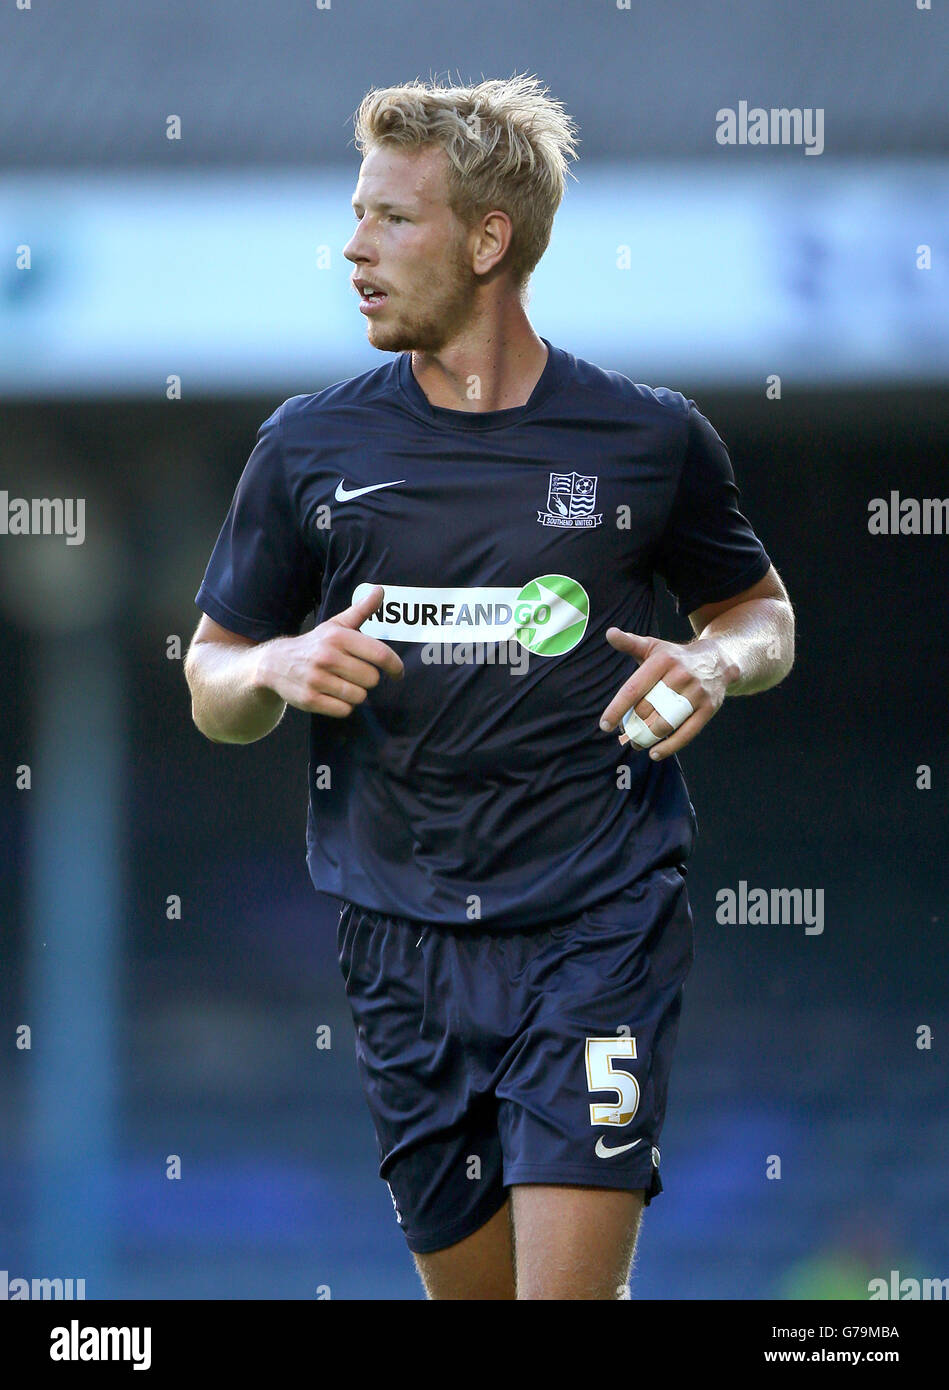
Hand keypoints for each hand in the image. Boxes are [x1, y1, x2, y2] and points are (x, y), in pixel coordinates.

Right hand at [255, 584, 403, 716]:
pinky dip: (343, 706)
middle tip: (355, 674)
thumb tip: (380, 590)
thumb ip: (361, 610)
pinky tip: (333, 695)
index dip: (395, 666)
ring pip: (359, 696)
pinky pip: (344, 710)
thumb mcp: (335, 625)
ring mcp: (317, 679)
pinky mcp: (309, 699)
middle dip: (368, 679)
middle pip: (372, 679)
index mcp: (337, 637)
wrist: (274, 664)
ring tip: (342, 684)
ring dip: (356, 693)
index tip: (398, 673)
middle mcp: (327, 656)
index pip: (380, 654)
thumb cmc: (315, 644)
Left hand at [598, 629, 738, 759]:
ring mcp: (696, 693)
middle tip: (626, 733)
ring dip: (648, 738)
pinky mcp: (708, 708)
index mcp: (663, 660)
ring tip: (637, 743)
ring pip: (666, 723)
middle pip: (648, 708)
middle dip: (633, 724)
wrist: (718, 660)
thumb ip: (630, 643)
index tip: (605, 725)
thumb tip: (609, 633)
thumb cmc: (676, 657)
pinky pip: (687, 732)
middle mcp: (680, 675)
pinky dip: (669, 746)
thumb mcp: (654, 646)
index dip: (617, 709)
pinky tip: (655, 753)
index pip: (634, 688)